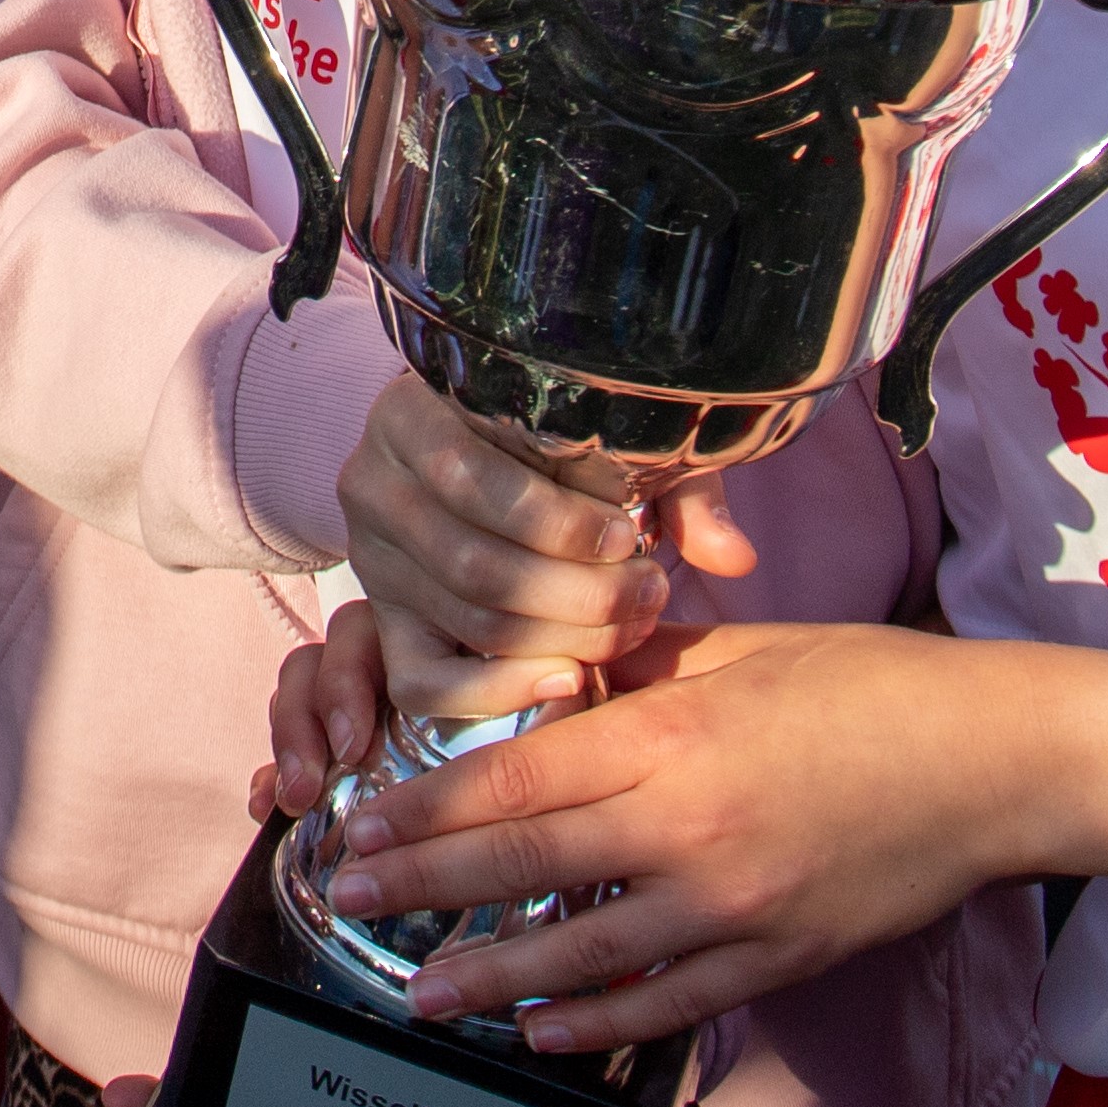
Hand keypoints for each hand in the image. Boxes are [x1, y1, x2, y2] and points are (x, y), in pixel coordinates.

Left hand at [323, 620, 1039, 1056]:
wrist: (998, 762)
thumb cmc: (871, 686)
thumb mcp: (738, 651)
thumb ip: (635, 672)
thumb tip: (551, 680)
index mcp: (670, 734)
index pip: (513, 778)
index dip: (424, 809)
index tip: (362, 826)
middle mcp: (688, 827)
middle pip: (524, 865)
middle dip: (424, 889)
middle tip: (350, 905)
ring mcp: (733, 905)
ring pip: (583, 952)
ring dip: (492, 978)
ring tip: (424, 992)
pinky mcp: (777, 957)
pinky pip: (666, 1002)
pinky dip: (597, 1021)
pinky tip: (543, 1030)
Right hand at [337, 364, 753, 724]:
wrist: (476, 444)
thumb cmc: (554, 435)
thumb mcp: (615, 437)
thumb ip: (676, 489)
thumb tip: (734, 558)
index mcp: (410, 414)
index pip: (473, 480)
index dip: (560, 522)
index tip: (627, 537)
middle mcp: (374, 484)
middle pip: (476, 566)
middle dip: (579, 596)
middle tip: (648, 596)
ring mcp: (373, 558)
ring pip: (468, 621)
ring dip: (563, 638)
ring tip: (628, 627)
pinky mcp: (383, 619)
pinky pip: (422, 681)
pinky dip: (496, 692)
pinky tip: (567, 679)